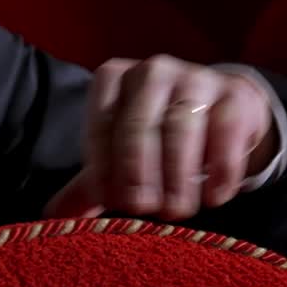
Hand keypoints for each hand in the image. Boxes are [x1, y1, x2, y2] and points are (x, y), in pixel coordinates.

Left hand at [44, 55, 275, 221]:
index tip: (110, 200)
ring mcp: (196, 77)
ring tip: (176, 210)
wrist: (221, 111)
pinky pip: (226, 130)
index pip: (101, 122)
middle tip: (143, 209)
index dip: (103, 165)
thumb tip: (52, 217)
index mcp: (113, 78)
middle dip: (138, 170)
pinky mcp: (235, 94)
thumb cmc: (157, 135)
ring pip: (181, 126)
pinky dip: (219, 168)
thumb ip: (90, 182)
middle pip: (139, 124)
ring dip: (177, 174)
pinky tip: (214, 197)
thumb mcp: (121, 152)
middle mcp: (152, 70)